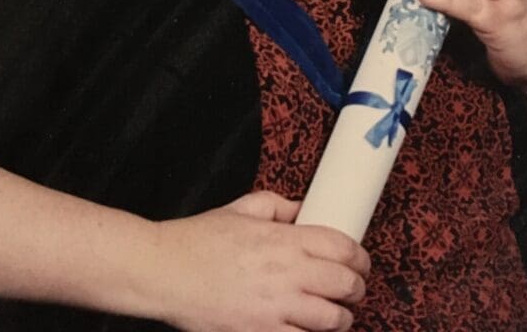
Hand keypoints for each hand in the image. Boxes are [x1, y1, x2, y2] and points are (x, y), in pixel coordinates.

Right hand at [149, 191, 369, 331]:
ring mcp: (275, 309)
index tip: (361, 261)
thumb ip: (278, 207)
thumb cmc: (200, 239)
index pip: (342, 246)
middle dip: (357, 287)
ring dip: (341, 319)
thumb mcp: (243, 208)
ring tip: (337, 315)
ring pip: (332, 320)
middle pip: (345, 284)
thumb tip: (304, 210)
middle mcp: (287, 273)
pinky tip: (307, 331)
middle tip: (354, 288)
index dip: (360, 256)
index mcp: (285, 239)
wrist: (165, 271)